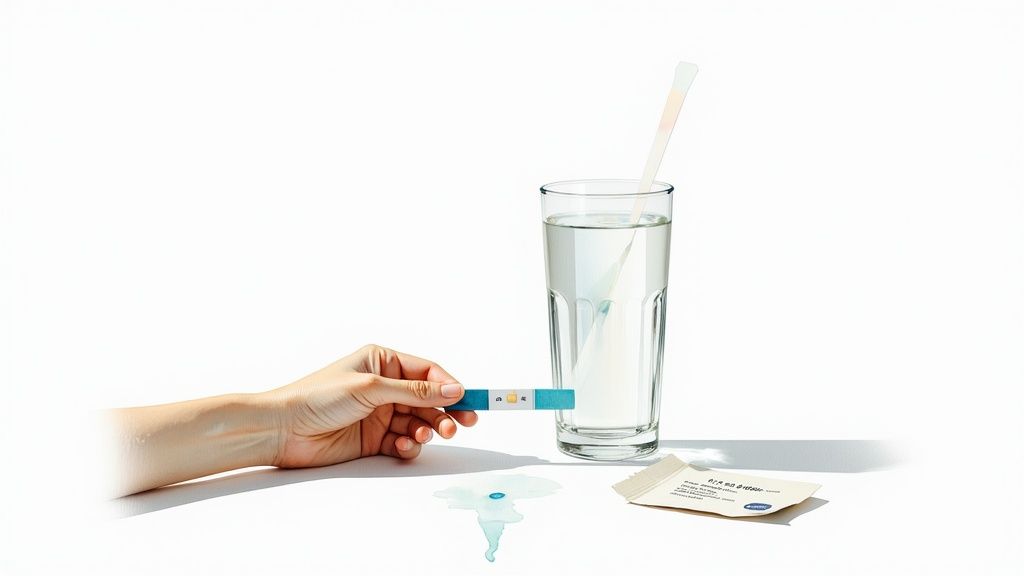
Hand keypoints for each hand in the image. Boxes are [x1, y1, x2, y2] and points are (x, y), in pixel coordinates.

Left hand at [264, 344, 477, 466]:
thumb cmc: (318, 397)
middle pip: (429, 399)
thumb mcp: (371, 388)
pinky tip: (403, 446)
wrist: (283, 430)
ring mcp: (380, 413)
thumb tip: (453, 390)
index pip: (428, 372)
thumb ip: (415, 392)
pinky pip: (404, 441)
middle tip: (462, 425)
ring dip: (428, 429)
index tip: (469, 401)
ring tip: (427, 435)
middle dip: (446, 412)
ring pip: (419, 421)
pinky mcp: (374, 438)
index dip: (451, 386)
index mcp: (382, 361)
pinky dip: (409, 445)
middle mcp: (384, 386)